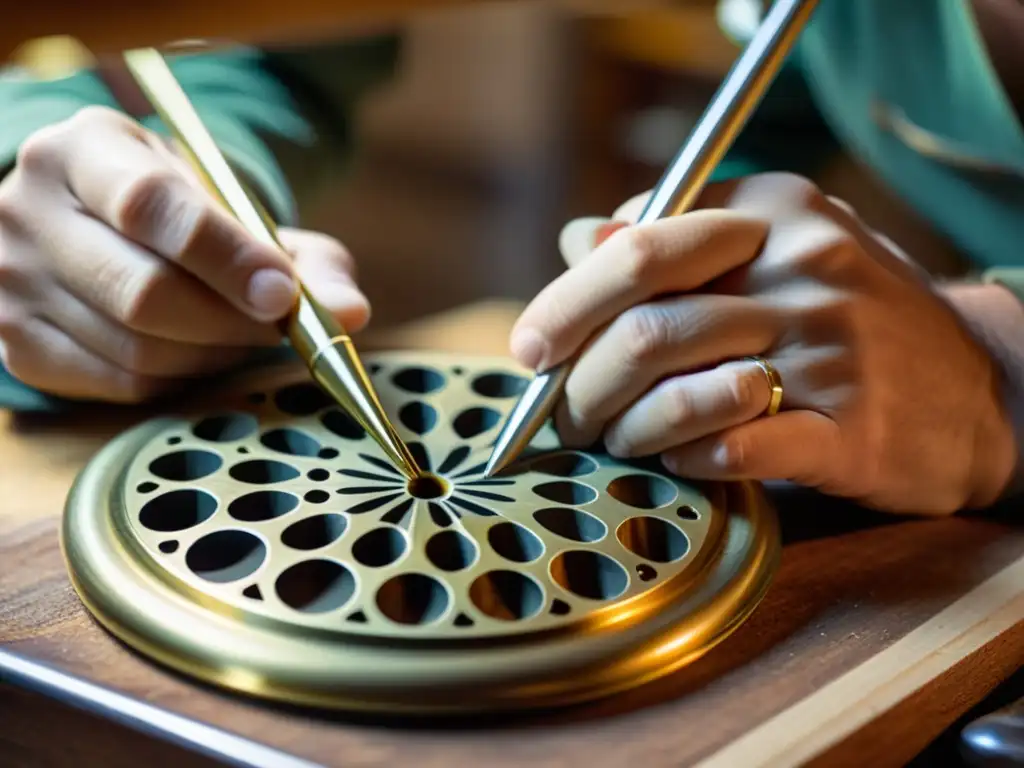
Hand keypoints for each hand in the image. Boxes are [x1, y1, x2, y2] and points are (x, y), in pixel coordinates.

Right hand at [0, 106, 368, 402]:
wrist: (92, 227)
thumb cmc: (180, 217)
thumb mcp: (238, 211)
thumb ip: (304, 256)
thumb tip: (349, 311)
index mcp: (83, 152)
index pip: (150, 206)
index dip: (227, 258)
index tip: (283, 295)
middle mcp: (28, 210)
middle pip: (144, 293)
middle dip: (232, 321)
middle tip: (279, 324)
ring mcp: (12, 281)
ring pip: (137, 349)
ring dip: (215, 354)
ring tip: (244, 332)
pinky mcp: (17, 343)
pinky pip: (122, 384)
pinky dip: (180, 377)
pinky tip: (200, 350)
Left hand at [511, 173, 1016, 513]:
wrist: (981, 387)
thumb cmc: (853, 317)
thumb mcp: (780, 248)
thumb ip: (681, 240)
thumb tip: (581, 236)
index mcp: (776, 213)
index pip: (639, 246)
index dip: (567, 301)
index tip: (533, 346)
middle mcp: (805, 271)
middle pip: (645, 324)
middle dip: (579, 378)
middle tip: (558, 412)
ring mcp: (831, 351)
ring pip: (677, 389)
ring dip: (624, 426)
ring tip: (617, 438)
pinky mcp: (850, 431)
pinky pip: (731, 447)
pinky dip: (684, 458)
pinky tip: (679, 460)